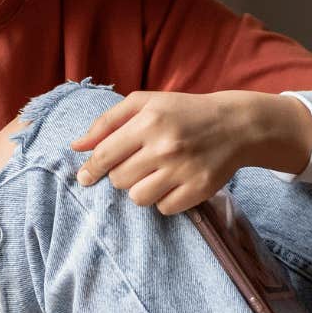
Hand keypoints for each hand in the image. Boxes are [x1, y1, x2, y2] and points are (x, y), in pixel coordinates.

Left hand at [70, 90, 311, 215]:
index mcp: (149, 121)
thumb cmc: (183, 112)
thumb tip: (76, 147)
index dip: (91, 169)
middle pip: (119, 180)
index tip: (85, 177)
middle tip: (137, 165)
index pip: (105, 155)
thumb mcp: (145, 103)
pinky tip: (173, 183)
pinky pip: (164, 209)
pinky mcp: (200, 189)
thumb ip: (107, 122)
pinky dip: (164, 200)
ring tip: (154, 175)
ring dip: (140, 190)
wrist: (235, 125)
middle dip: (121, 175)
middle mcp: (166, 146)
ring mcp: (184, 170)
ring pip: (138, 199)